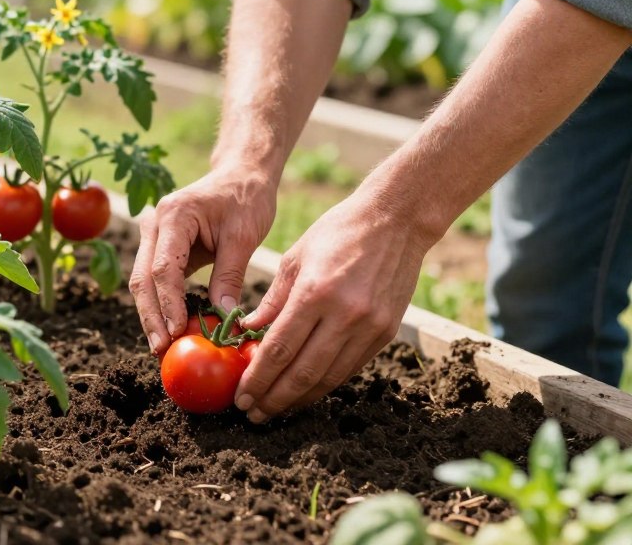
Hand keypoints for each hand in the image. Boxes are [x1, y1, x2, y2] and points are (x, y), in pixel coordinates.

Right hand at [129, 168, 276, 355]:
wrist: (241, 174)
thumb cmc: (246, 198)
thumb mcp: (243, 236)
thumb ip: (230, 276)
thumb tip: (225, 319)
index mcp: (174, 215)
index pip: (163, 268)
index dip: (168, 303)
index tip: (177, 332)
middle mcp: (155, 223)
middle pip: (142, 278)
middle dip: (151, 316)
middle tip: (162, 349)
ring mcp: (154, 235)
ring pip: (143, 281)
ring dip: (152, 314)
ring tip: (163, 347)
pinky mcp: (162, 246)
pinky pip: (156, 279)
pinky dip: (161, 304)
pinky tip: (170, 329)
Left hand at [234, 190, 435, 421]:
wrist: (396, 221)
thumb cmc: (337, 232)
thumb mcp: (294, 258)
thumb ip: (272, 301)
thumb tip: (247, 334)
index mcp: (315, 293)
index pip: (279, 349)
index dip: (257, 379)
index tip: (241, 397)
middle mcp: (344, 315)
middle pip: (303, 373)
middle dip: (274, 399)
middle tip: (252, 414)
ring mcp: (369, 327)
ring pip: (328, 378)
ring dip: (299, 399)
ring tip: (275, 409)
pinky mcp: (385, 333)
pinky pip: (349, 368)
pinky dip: (325, 384)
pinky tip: (305, 390)